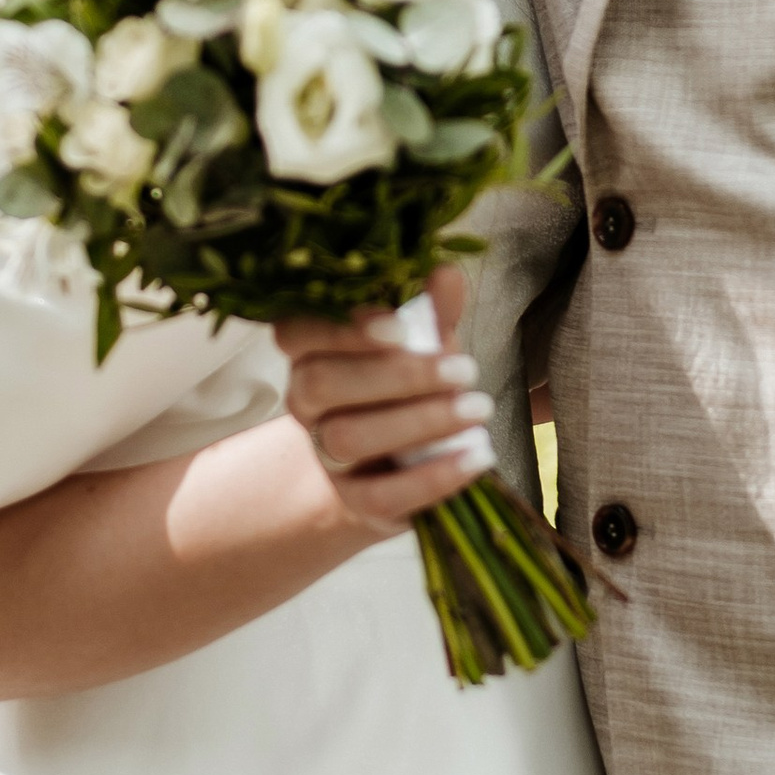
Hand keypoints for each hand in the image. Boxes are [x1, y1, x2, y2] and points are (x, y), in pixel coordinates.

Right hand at [274, 265, 491, 537]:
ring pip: (349, 438)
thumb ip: (431, 309)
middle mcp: (305, 403)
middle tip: (466, 370)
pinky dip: (433, 478)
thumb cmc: (409, 384)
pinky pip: (381, 496)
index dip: (341, 328)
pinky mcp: (354, 502)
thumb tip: (445, 272)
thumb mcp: (424, 341)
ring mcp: (325, 456)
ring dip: (419, 422)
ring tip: (478, 409)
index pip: (296, 331)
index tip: (400, 327)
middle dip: (397, 375)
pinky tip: (477, 457)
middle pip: (323, 384)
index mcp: (310, 352)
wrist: (400, 465)